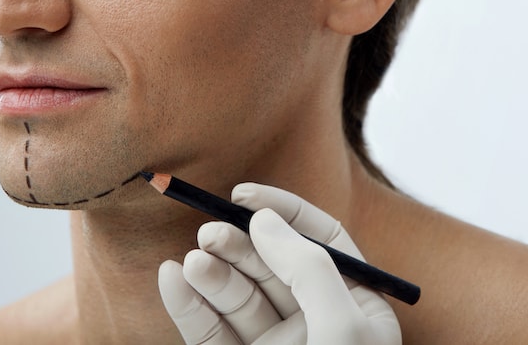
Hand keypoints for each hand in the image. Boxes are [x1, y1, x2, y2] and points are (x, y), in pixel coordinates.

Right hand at [158, 182, 401, 343]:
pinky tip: (172, 279)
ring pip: (237, 295)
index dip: (283, 212)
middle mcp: (315, 322)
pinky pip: (209, 331)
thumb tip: (265, 219)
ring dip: (213, 272)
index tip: (245, 195)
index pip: (321, 241)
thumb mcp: (341, 329)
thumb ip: (308, 268)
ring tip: (193, 260)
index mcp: (355, 307)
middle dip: (240, 243)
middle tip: (210, 232)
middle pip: (272, 263)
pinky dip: (188, 305)